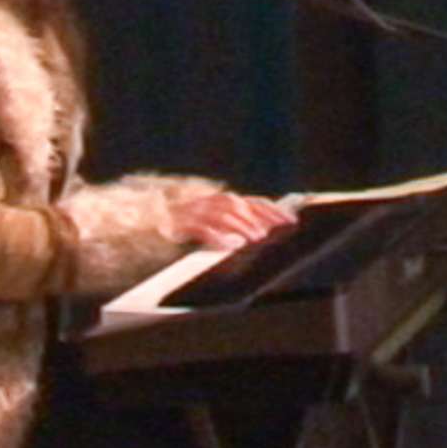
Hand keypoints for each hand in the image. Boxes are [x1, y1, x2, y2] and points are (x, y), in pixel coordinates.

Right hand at [175, 187, 298, 250]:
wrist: (155, 218)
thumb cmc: (190, 223)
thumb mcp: (216, 220)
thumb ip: (237, 224)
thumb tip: (263, 233)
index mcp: (226, 201)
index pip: (255, 202)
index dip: (273, 210)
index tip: (291, 221)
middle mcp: (214, 202)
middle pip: (241, 206)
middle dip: (260, 217)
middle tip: (274, 232)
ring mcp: (198, 210)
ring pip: (224, 215)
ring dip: (242, 226)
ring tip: (256, 239)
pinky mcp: (183, 223)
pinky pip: (202, 228)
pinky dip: (215, 236)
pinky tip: (227, 246)